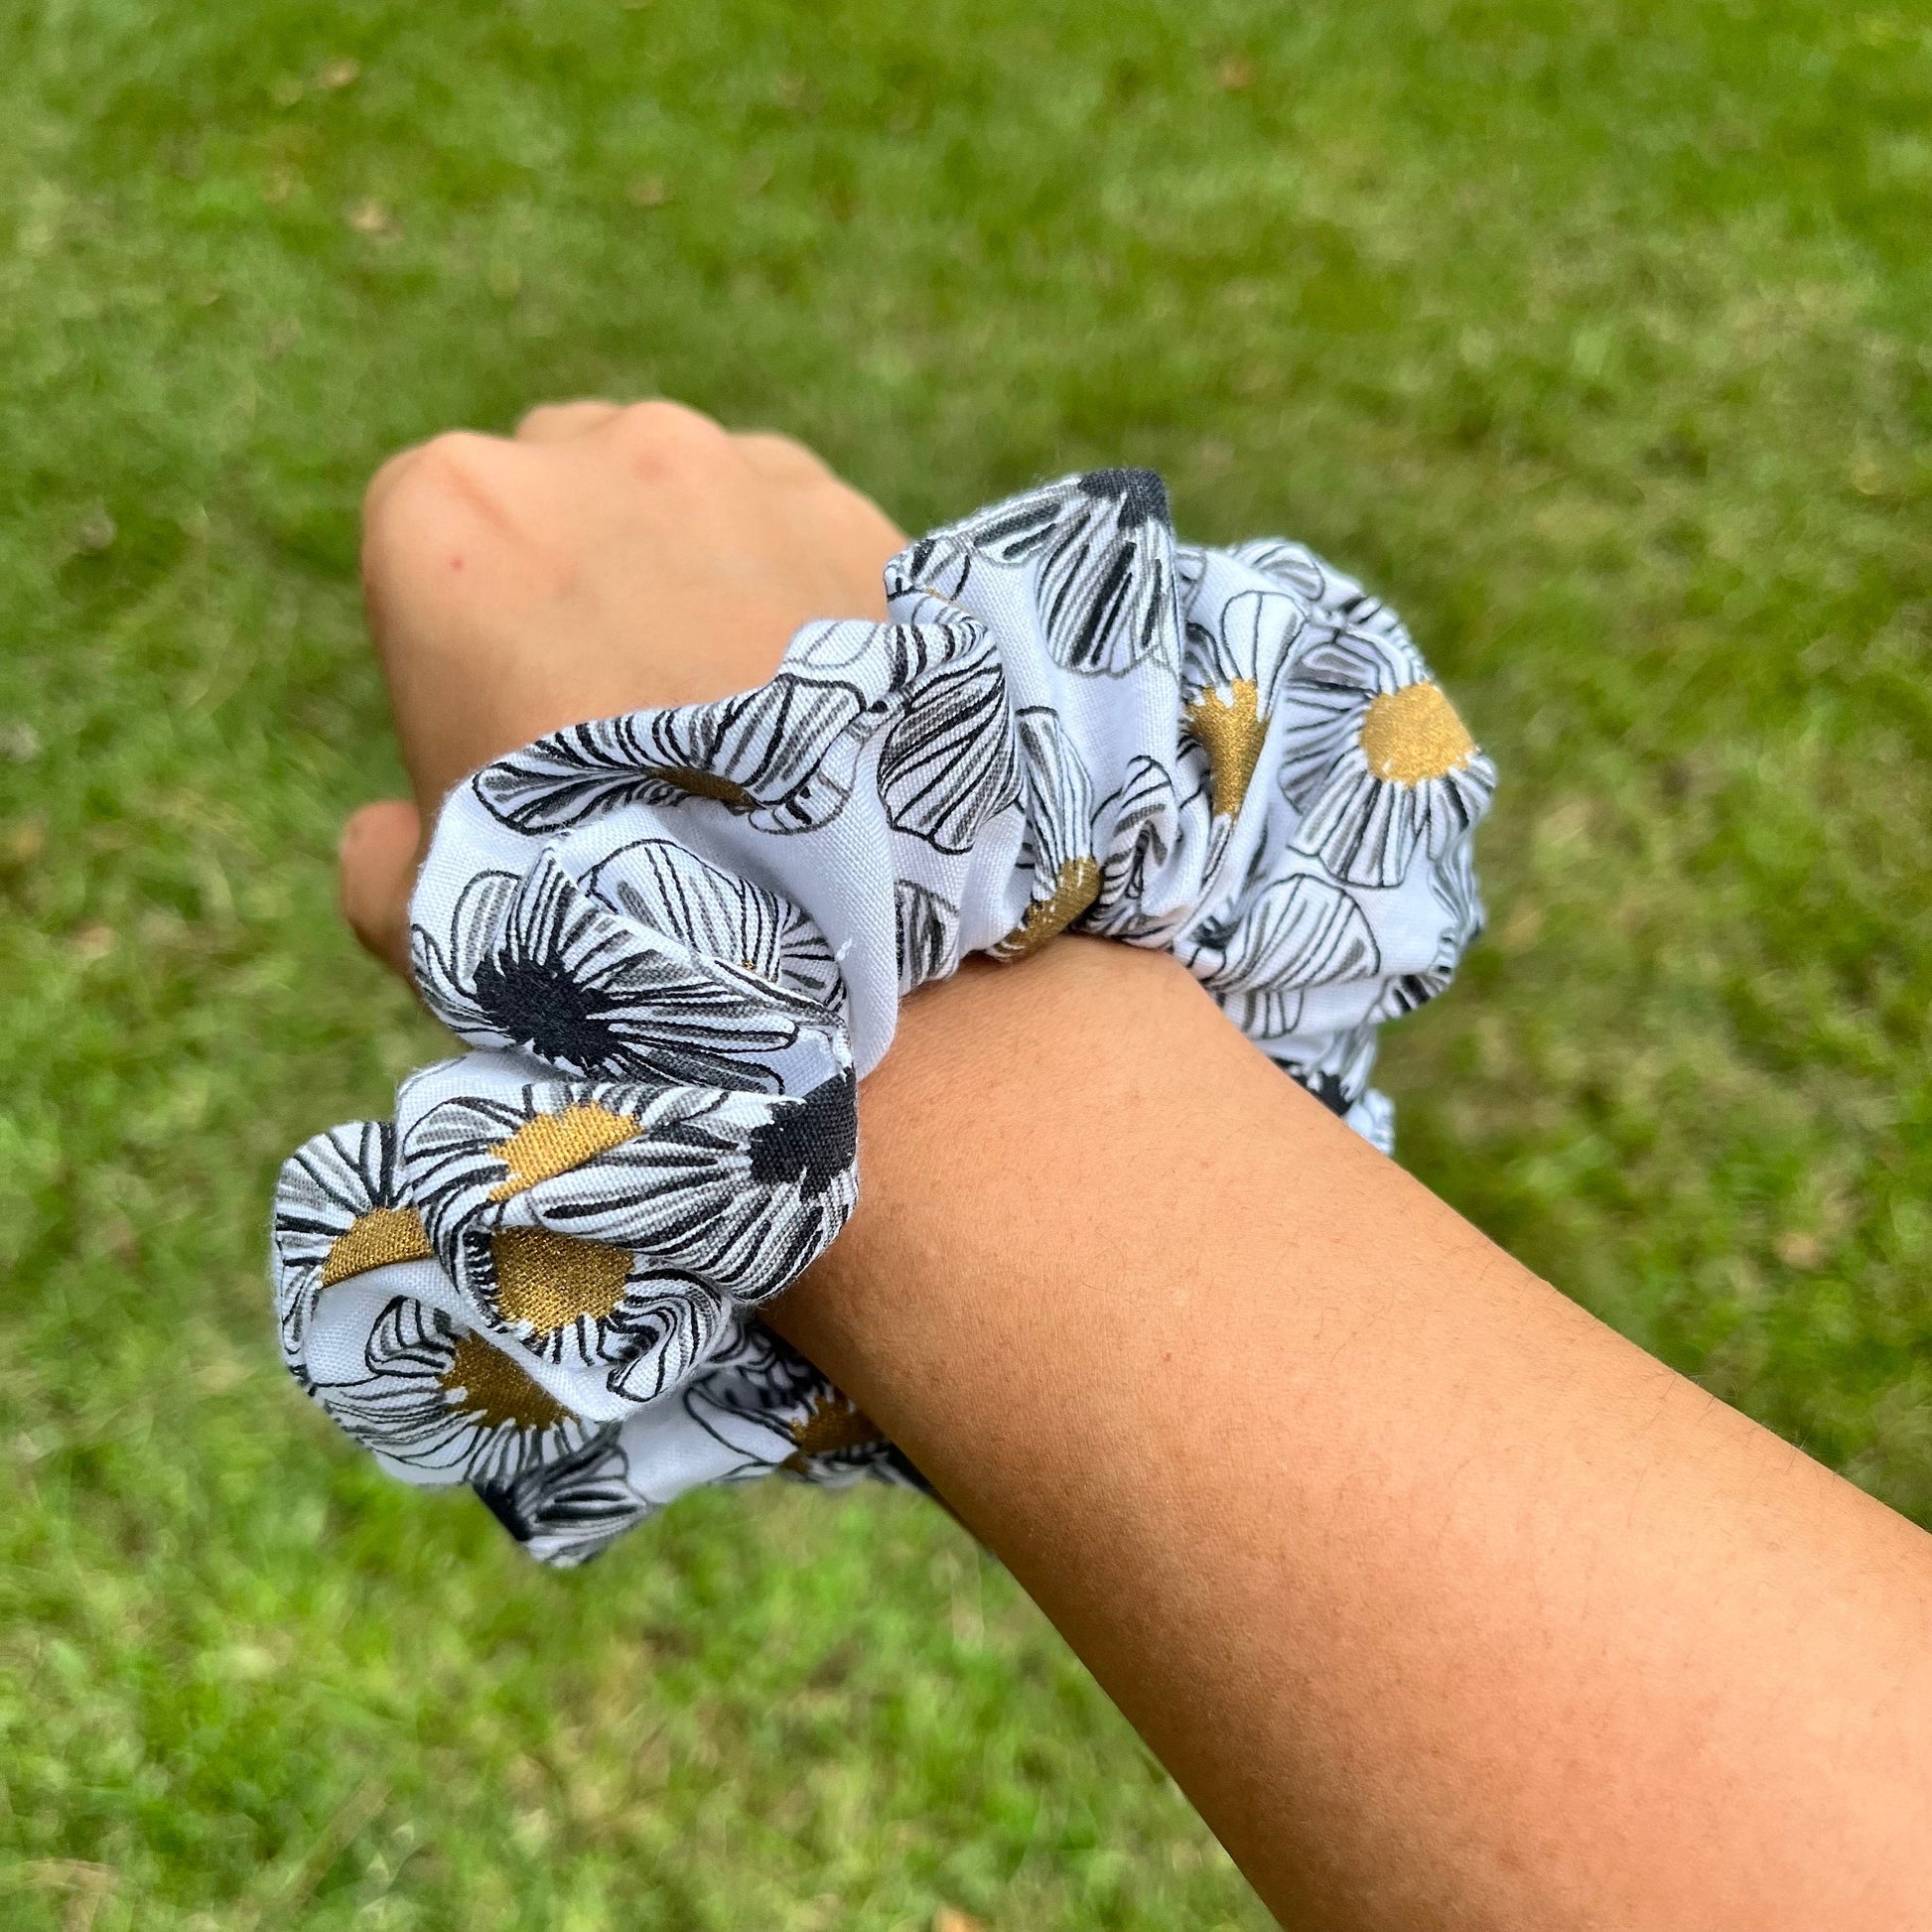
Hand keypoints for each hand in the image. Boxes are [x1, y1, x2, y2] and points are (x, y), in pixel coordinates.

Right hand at [339, 399, 905, 974]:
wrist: (823, 926)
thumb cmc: (598, 908)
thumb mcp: (429, 911)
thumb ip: (383, 852)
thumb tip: (390, 837)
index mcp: (446, 519)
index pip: (420, 538)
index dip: (461, 636)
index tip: (507, 720)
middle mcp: (596, 452)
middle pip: (561, 488)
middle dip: (579, 575)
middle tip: (627, 720)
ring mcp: (740, 469)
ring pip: (693, 498)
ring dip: (698, 576)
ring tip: (741, 720)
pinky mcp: (852, 513)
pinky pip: (803, 533)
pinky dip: (802, 595)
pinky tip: (823, 709)